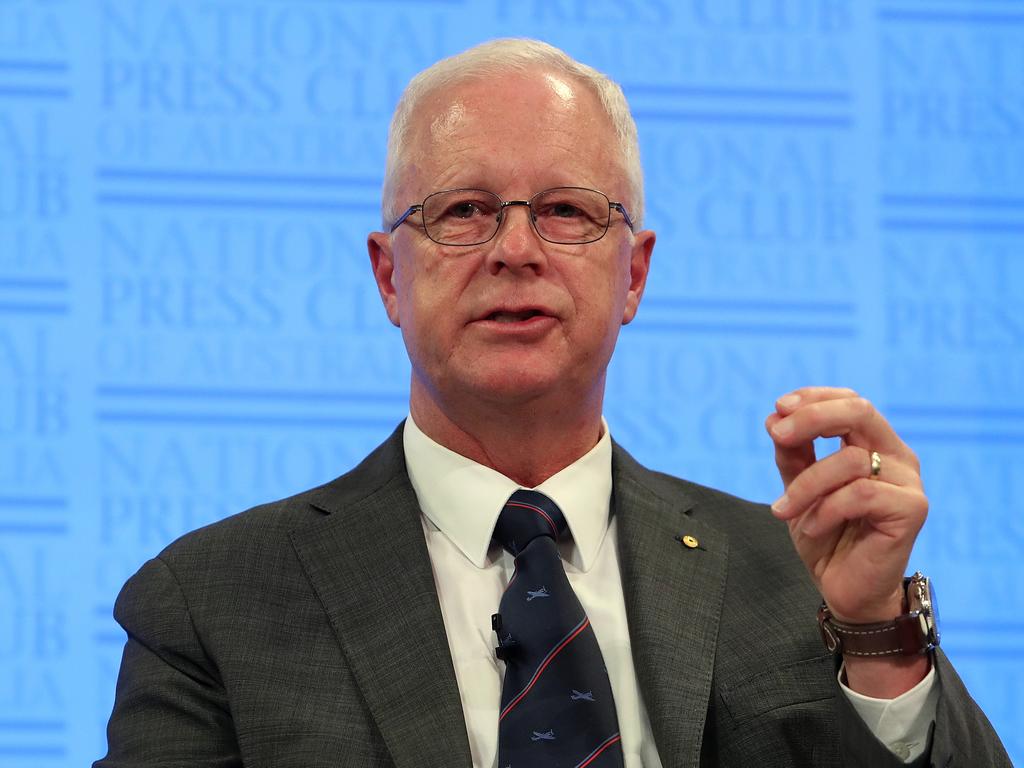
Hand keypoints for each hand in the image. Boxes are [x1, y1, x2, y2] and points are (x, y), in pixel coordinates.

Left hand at [764, 387, 928, 625]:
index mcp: (874, 444)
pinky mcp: (912, 509)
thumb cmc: (825, 536)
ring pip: (849, 460)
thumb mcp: (798, 487)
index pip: (850, 401)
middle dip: (813, 418)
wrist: (844, 590)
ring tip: (785, 511)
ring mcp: (908, 482)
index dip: (814, 398)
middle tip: (777, 434)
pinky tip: (812, 528)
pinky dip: (826, 509)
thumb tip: (775, 417)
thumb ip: (792, 453)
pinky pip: (860, 494)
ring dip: (806, 485)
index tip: (778, 408)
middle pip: (860, 411)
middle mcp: (896, 456)